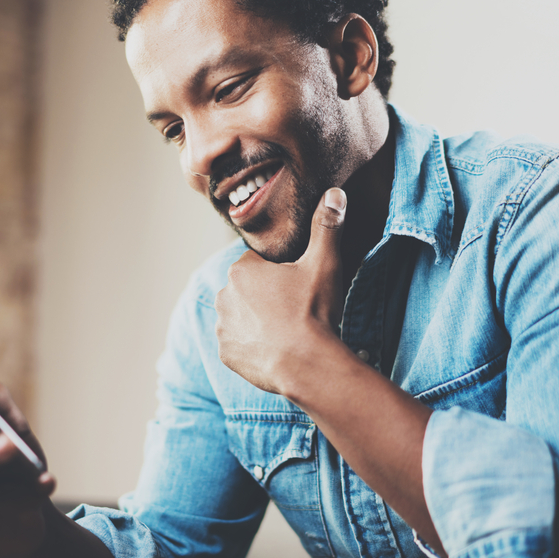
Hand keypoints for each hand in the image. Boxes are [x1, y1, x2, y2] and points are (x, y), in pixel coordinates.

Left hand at [215, 187, 346, 394]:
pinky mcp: (227, 354)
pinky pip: (239, 344)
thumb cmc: (313, 311)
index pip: (259, 263)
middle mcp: (224, 296)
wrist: (308, 365)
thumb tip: (335, 192)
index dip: (281, 273)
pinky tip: (275, 348)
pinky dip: (252, 345)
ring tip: (286, 330)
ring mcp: (223, 327)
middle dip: (267, 296)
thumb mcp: (324, 264)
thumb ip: (327, 226)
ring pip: (242, 316)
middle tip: (295, 309)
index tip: (298, 287)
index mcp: (242, 270)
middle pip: (248, 289)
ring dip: (258, 320)